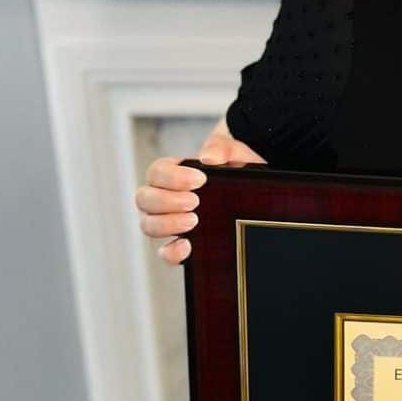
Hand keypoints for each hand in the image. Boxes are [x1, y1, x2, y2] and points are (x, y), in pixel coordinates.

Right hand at [135, 132, 265, 264]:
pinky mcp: (182, 245)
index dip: (172, 176)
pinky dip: (172, 252)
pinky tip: (187, 246)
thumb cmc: (237, 170)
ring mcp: (170, 223)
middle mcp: (164, 199)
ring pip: (148, 225)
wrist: (257, 195)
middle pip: (144, 199)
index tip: (199, 179)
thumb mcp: (234, 153)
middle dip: (167, 200)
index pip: (156, 172)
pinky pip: (166, 253)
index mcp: (172, 174)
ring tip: (193, 221)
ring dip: (167, 224)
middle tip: (194, 201)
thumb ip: (222, 147)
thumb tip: (209, 158)